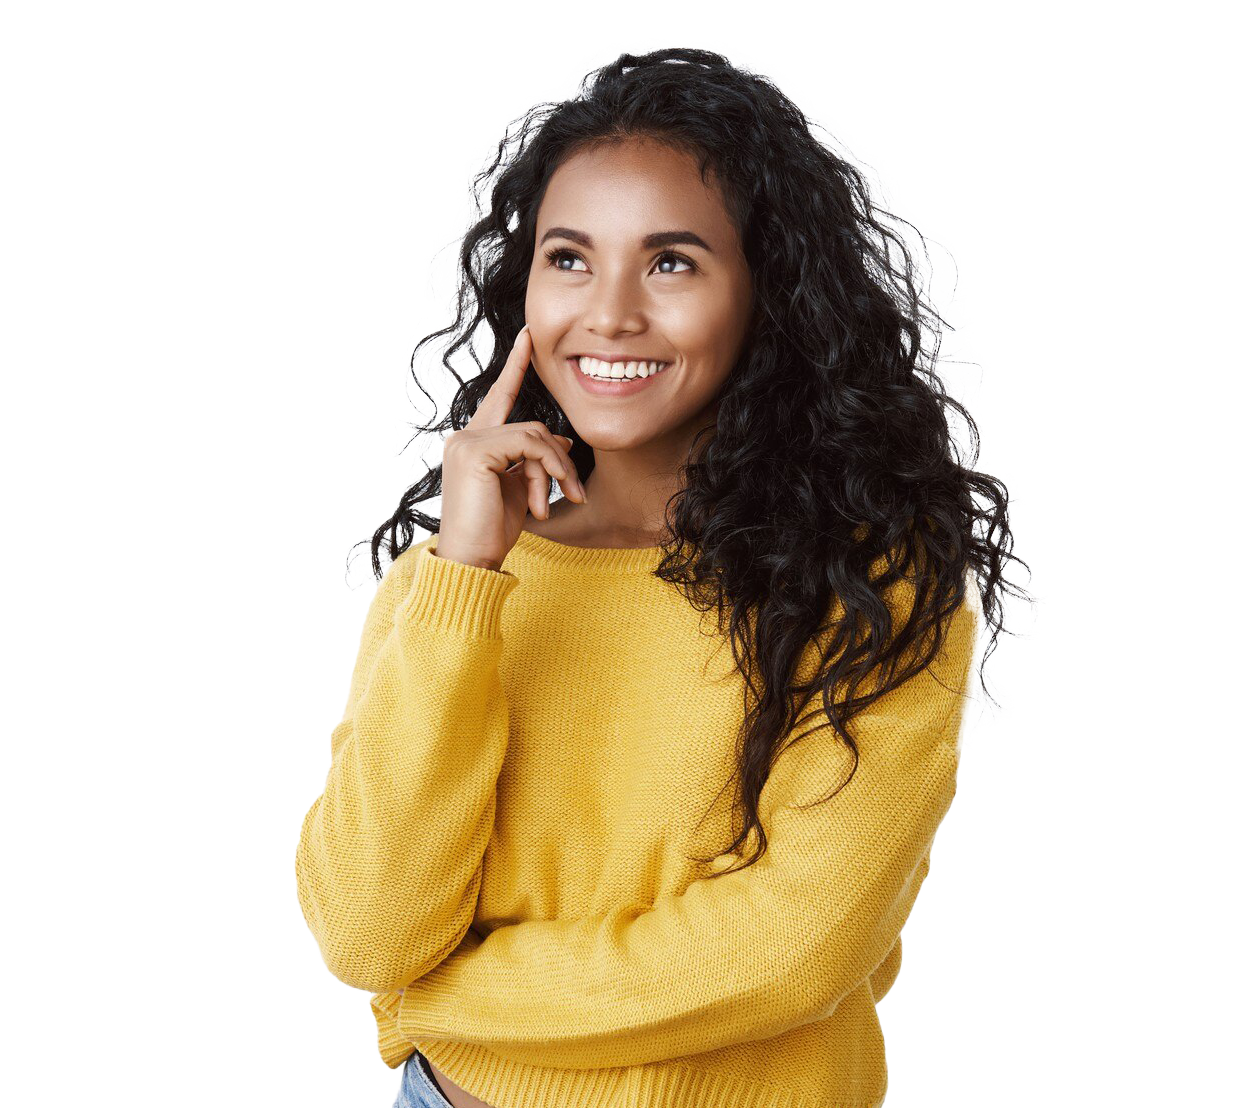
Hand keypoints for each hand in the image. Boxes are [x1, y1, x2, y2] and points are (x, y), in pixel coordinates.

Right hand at [434, 325, 585, 570]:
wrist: (470, 562)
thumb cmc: (492, 532)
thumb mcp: (521, 490)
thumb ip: (534, 461)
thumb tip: (563, 439)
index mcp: (474, 443)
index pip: (499, 398)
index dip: (515, 367)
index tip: (529, 339)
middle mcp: (464, 437)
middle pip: (532, 426)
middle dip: (560, 458)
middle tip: (575, 492)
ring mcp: (467, 442)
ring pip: (535, 435)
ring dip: (557, 470)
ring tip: (561, 501)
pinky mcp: (475, 452)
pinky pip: (529, 445)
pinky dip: (547, 470)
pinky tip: (540, 501)